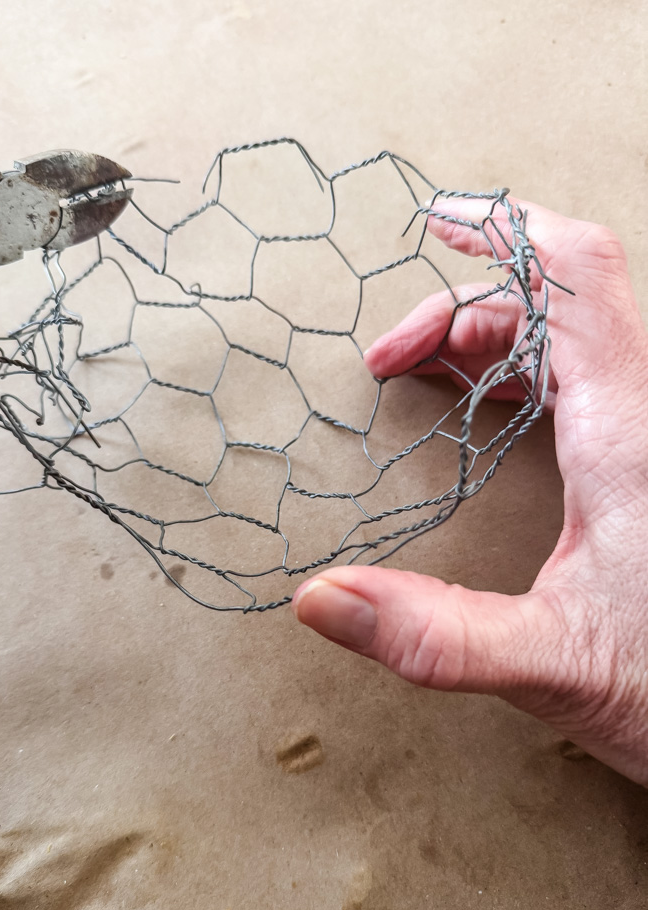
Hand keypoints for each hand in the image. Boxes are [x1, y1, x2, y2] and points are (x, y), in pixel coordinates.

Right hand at [292, 195, 647, 786]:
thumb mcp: (552, 665)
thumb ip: (435, 636)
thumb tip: (321, 598)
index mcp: (627, 431)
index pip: (572, 277)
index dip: (503, 230)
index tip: (438, 218)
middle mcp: (644, 414)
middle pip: (554, 304)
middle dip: (460, 312)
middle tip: (390, 362)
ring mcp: (647, 432)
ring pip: (569, 341)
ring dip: (488, 343)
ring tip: (420, 376)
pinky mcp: (643, 461)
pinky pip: (582, 381)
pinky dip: (519, 376)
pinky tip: (485, 411)